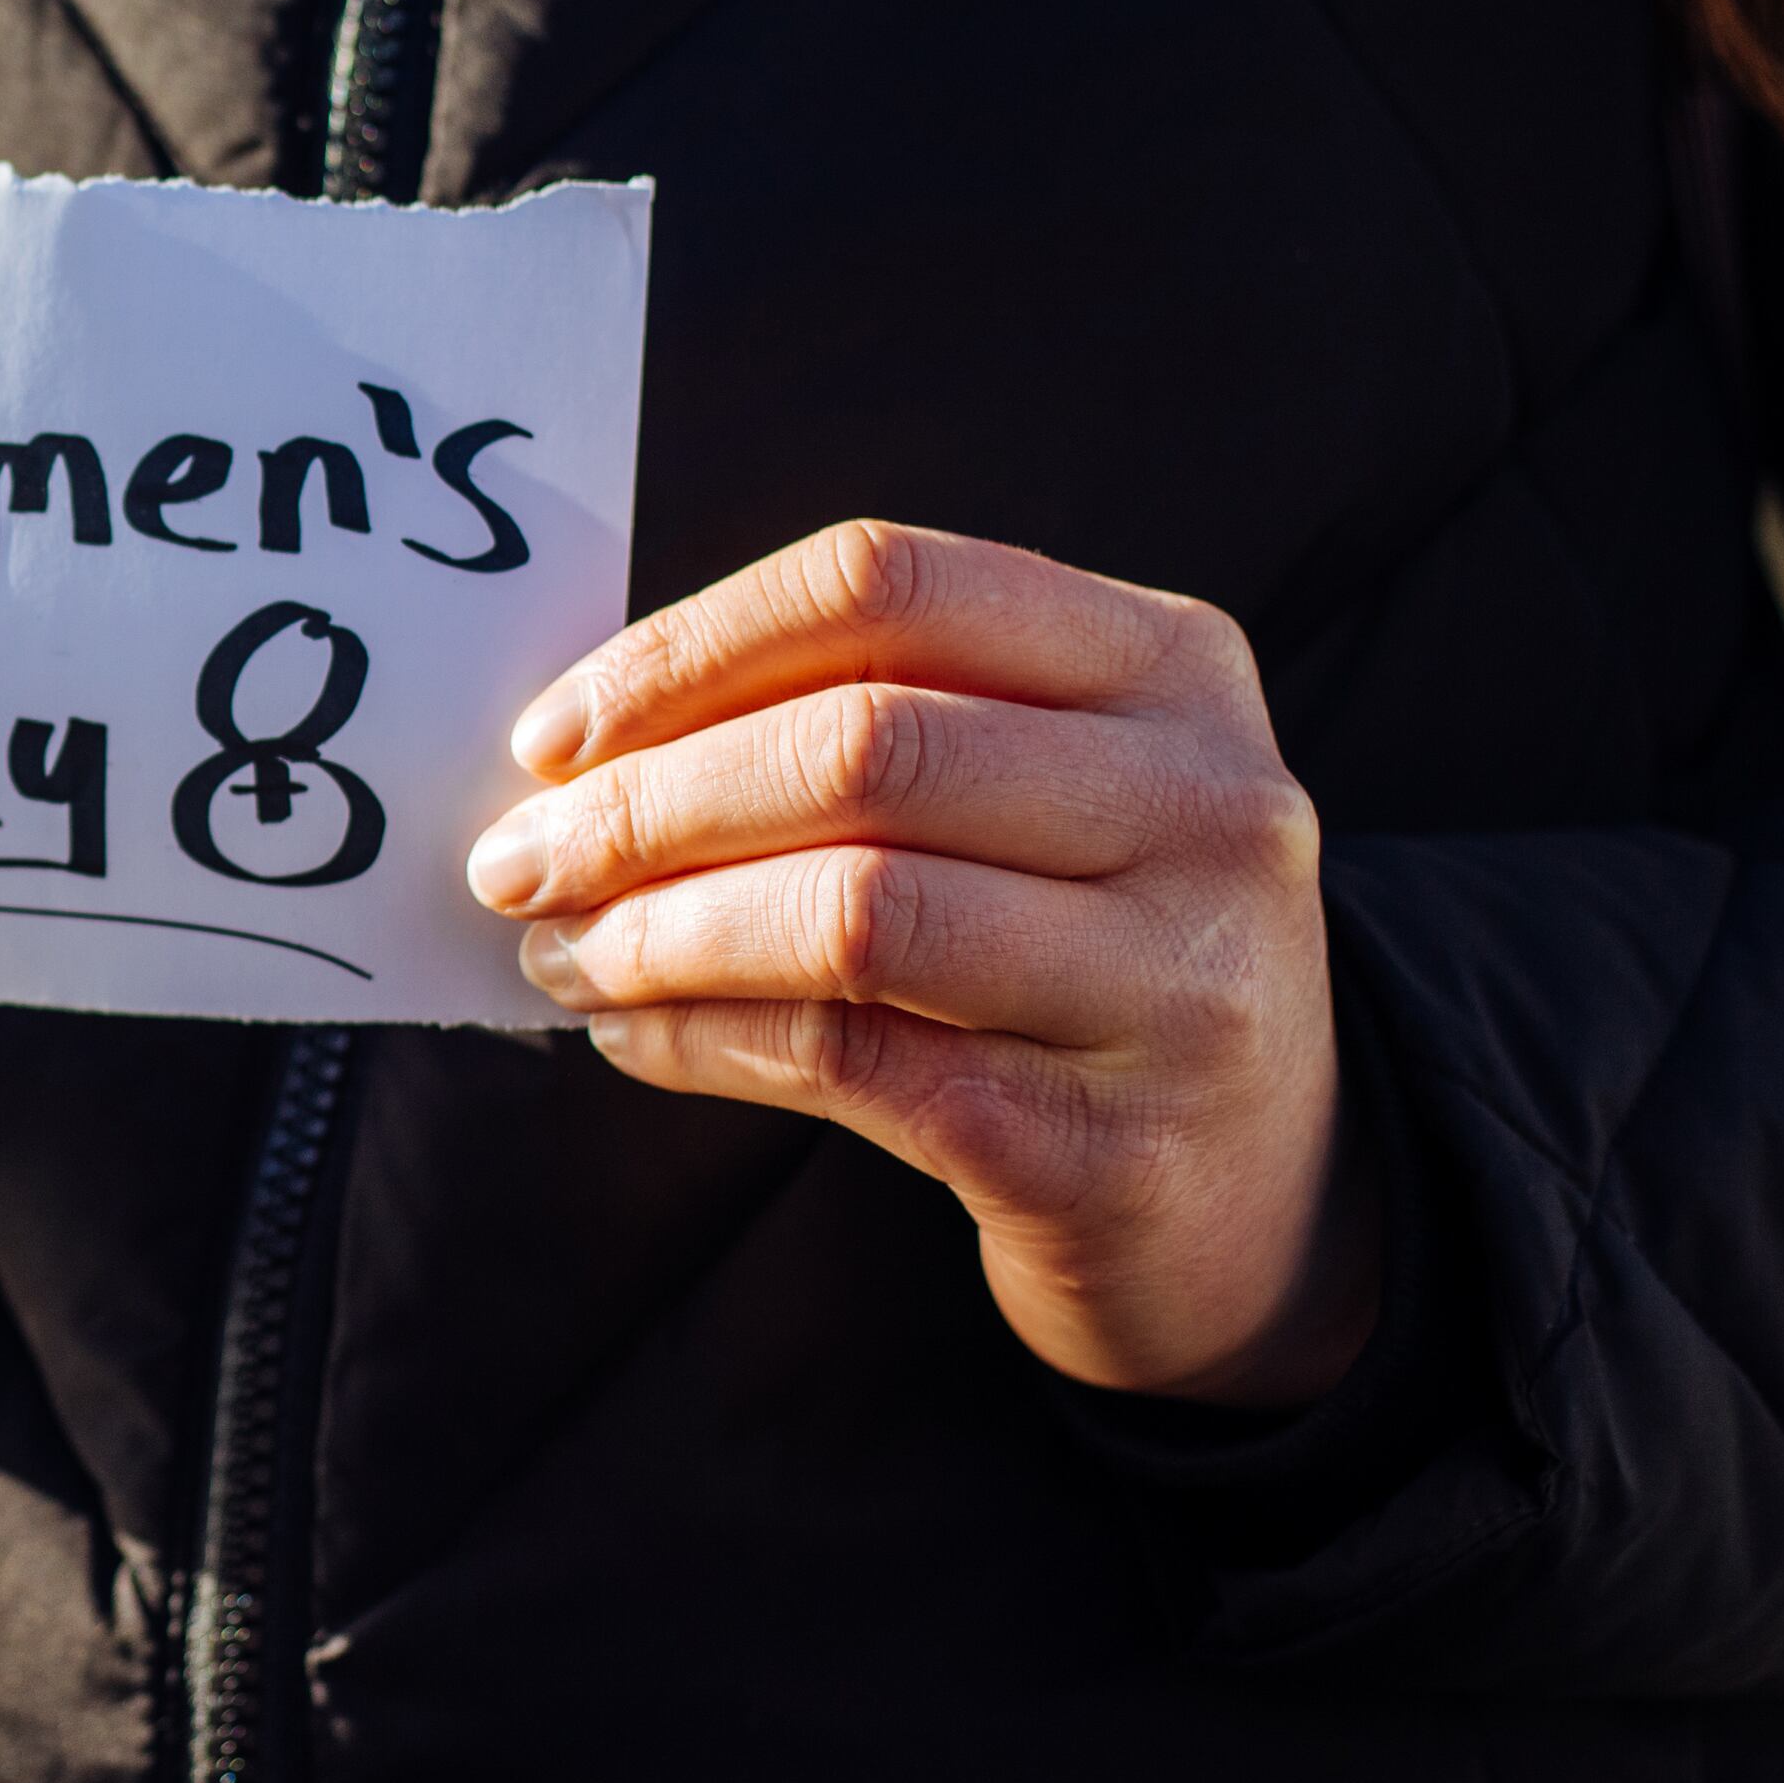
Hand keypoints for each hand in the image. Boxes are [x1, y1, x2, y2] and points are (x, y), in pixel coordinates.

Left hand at [466, 523, 1366, 1406]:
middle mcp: (1203, 803)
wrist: (1265, 1198)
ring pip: (852, 910)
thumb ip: (864, 724)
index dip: (686, 650)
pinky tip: (635, 1035)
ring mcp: (1177, 981)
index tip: (552, 734)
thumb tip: (580, 751)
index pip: (885, 583)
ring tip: (564, 952)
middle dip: (644, 804)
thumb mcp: (1037, 790)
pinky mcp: (1109, 1144)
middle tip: (518, 859)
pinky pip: (849, 1060)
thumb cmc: (1086, 951)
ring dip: (657, 930)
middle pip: (858, 746)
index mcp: (1167, 664)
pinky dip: (701, 1040)